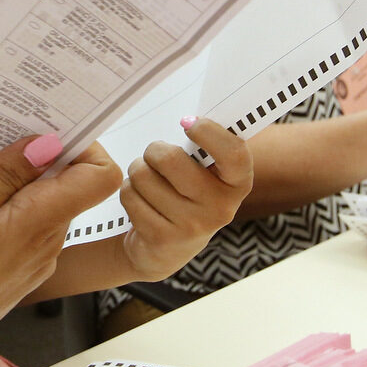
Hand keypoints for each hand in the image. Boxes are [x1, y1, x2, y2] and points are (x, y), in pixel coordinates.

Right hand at [0, 134, 120, 366]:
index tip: (41, 129)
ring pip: (48, 204)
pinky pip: (29, 225)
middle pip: (74, 185)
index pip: (101, 175)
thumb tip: (48, 142)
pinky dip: (9, 208)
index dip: (82, 144)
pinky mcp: (18, 270)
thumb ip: (4, 176)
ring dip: (21, 183)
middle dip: (42, 156)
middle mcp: (48, 243)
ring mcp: (35, 260)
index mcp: (38, 224)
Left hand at [117, 118, 252, 279]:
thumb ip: (209, 147)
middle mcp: (220, 208)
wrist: (166, 250)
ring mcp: (191, 226)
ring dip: (137, 172)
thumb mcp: (207, 176)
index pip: (233, 153)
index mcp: (238, 185)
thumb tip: (191, 116)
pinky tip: (140, 201)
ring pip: (143, 176)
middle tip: (155, 156)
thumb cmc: (187, 195)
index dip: (209, 132)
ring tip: (147, 182)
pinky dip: (128, 192)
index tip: (187, 123)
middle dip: (154, 151)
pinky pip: (130, 196)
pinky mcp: (161, 238)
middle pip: (170, 159)